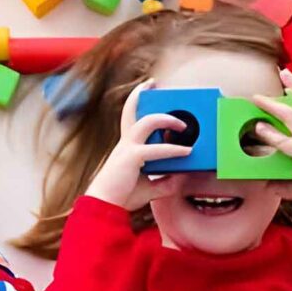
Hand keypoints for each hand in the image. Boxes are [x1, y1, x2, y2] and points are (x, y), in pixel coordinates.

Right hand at [85, 79, 193, 210]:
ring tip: (183, 126)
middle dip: (140, 94)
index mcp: (126, 148)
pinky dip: (173, 150)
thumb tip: (183, 176)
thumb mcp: (150, 188)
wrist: (104, 207)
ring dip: (167, 120)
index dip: (136, 103)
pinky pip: (157, 149)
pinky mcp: (132, 158)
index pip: (130, 120)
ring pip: (147, 122)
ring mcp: (127, 148)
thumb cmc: (122, 197)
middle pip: (131, 111)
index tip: (146, 92)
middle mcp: (125, 143)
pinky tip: (187, 152)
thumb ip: (166, 181)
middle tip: (152, 83)